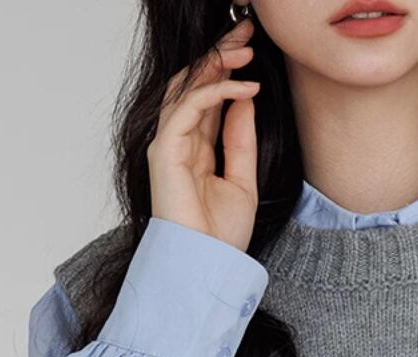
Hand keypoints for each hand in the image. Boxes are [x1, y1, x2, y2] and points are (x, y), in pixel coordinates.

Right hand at [147, 15, 260, 252]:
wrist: (208, 265)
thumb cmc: (220, 236)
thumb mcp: (242, 180)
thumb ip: (240, 139)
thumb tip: (244, 98)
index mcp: (196, 149)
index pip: (208, 97)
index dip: (227, 69)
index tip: (252, 47)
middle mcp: (179, 142)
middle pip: (195, 84)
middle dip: (220, 54)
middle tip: (247, 30)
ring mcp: (168, 145)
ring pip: (188, 87)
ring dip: (218, 64)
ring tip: (247, 50)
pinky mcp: (165, 150)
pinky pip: (189, 107)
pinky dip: (216, 91)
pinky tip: (245, 88)